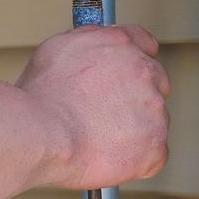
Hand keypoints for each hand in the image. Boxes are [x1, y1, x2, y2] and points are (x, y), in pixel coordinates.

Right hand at [16, 24, 169, 190]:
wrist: (43, 133)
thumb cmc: (43, 96)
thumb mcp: (60, 47)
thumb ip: (91, 39)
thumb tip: (99, 41)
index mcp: (122, 45)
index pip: (145, 45)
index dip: (134, 62)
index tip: (127, 74)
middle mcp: (145, 72)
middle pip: (155, 84)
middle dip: (136, 98)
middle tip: (106, 113)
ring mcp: (155, 111)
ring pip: (154, 121)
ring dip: (134, 129)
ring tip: (98, 137)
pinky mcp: (155, 147)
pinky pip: (153, 155)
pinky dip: (136, 159)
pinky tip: (110, 155)